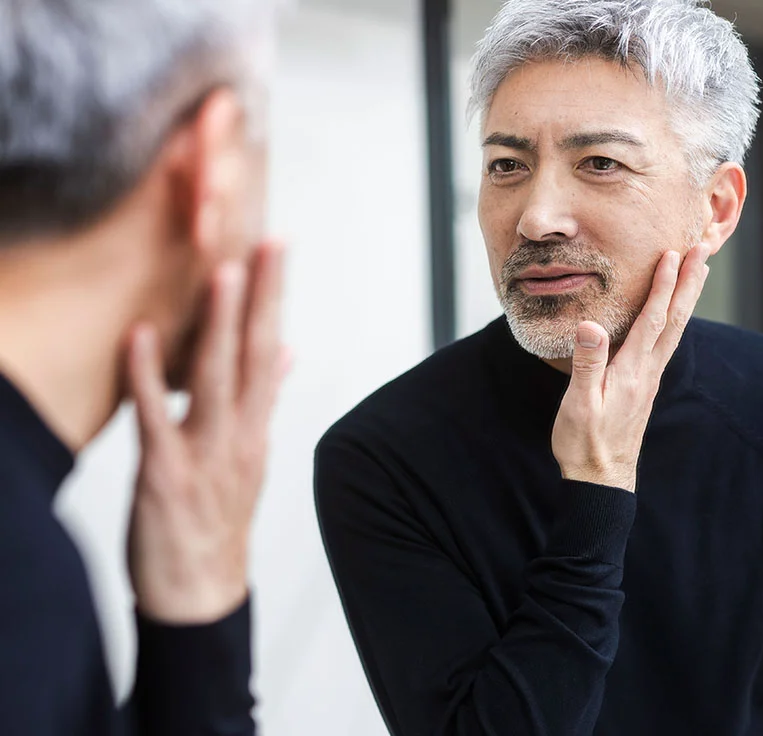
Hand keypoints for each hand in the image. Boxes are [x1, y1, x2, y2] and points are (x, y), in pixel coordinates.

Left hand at [126, 241, 287, 623]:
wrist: (202, 592)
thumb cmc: (220, 522)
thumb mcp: (251, 458)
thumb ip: (265, 402)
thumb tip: (287, 353)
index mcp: (256, 428)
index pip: (271, 349)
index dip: (274, 298)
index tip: (277, 250)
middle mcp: (238, 435)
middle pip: (256, 355)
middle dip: (262, 295)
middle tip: (269, 243)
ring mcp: (204, 453)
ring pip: (217, 379)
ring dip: (221, 324)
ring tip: (224, 272)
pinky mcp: (165, 475)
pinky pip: (158, 418)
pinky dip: (149, 376)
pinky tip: (142, 336)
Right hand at [551, 245, 709, 492]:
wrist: (602, 479)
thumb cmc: (585, 443)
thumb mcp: (579, 404)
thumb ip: (587, 364)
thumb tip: (590, 324)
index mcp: (632, 371)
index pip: (652, 319)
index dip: (664, 286)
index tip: (674, 254)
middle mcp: (647, 372)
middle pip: (674, 320)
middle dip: (688, 283)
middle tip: (704, 251)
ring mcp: (649, 379)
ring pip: (673, 331)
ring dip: (686, 299)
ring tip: (698, 274)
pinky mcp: (644, 387)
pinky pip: (665, 343)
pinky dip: (674, 320)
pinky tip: (674, 316)